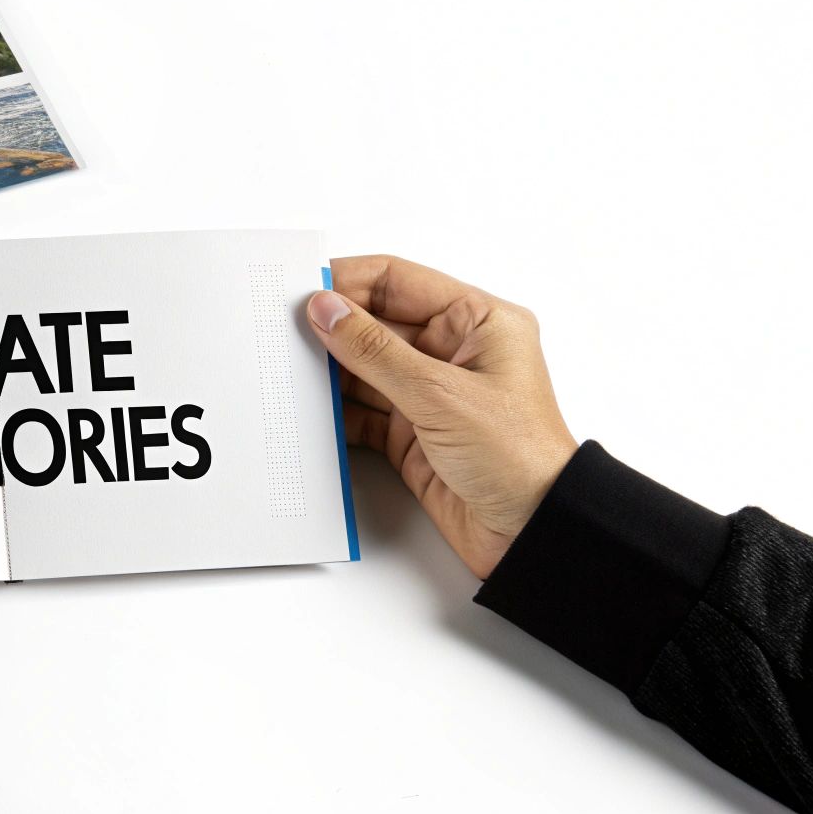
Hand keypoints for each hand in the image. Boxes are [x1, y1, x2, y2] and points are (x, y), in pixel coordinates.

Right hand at [306, 256, 576, 578]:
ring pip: (363, 368)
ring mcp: (429, 393)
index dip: (347, 281)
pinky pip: (362, 410)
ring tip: (286, 369)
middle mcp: (453, 352)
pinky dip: (335, 411)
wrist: (532, 533)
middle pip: (375, 323)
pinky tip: (309, 410)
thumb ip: (376, 350)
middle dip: (330, 327)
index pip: (398, 280)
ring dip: (328, 371)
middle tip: (280, 330)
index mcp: (477, 322)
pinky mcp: (411, 433)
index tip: (300, 289)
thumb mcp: (441, 395)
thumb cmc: (518, 458)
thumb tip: (326, 310)